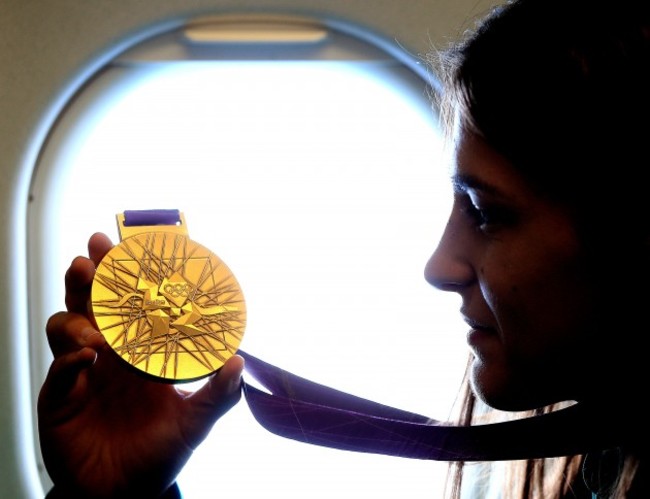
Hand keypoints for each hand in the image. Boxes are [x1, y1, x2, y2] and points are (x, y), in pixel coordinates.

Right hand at [38, 232, 243, 497]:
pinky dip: (70, 357)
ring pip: (66, 326)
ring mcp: (83, 371)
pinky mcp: (61, 396)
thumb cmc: (160, 454)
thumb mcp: (195, 424)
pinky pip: (61, 367)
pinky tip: (87, 356)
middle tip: (93, 256)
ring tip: (96, 329)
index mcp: (142, 351)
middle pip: (93, 303)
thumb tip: (238, 364)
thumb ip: (217, 396)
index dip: (129, 277)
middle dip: (91, 276)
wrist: (124, 495)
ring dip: (78, 316)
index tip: (132, 246)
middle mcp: (110, 354)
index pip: (133, 303)